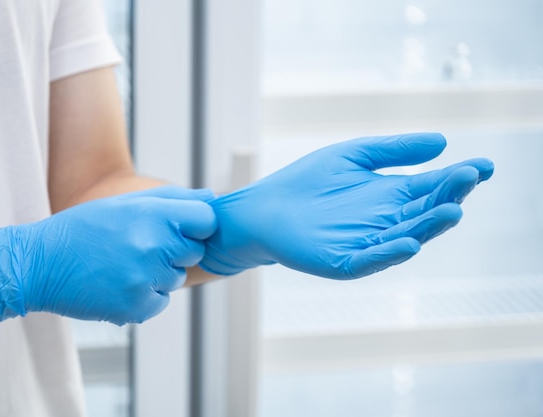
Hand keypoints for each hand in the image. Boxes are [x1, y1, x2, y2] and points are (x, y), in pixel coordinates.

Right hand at [0, 186, 216, 323]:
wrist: (39, 264)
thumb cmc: (84, 230)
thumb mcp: (125, 202)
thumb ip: (173, 198)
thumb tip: (212, 198)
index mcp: (152, 214)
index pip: (206, 220)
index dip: (196, 224)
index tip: (182, 228)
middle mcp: (153, 246)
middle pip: (193, 252)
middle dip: (174, 250)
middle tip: (139, 246)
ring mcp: (145, 279)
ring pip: (176, 278)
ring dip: (157, 274)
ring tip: (122, 264)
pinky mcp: (136, 307)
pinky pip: (160, 301)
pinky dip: (145, 296)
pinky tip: (117, 283)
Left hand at [200, 133, 493, 278]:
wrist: (263, 207)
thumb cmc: (307, 182)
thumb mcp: (353, 156)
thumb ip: (393, 150)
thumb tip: (442, 141)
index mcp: (391, 196)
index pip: (432, 187)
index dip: (458, 178)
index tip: (484, 166)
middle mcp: (385, 221)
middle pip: (424, 211)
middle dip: (448, 197)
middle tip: (468, 178)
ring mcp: (366, 244)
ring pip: (405, 236)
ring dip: (428, 227)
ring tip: (451, 211)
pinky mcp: (343, 261)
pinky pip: (370, 259)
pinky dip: (389, 253)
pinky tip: (408, 242)